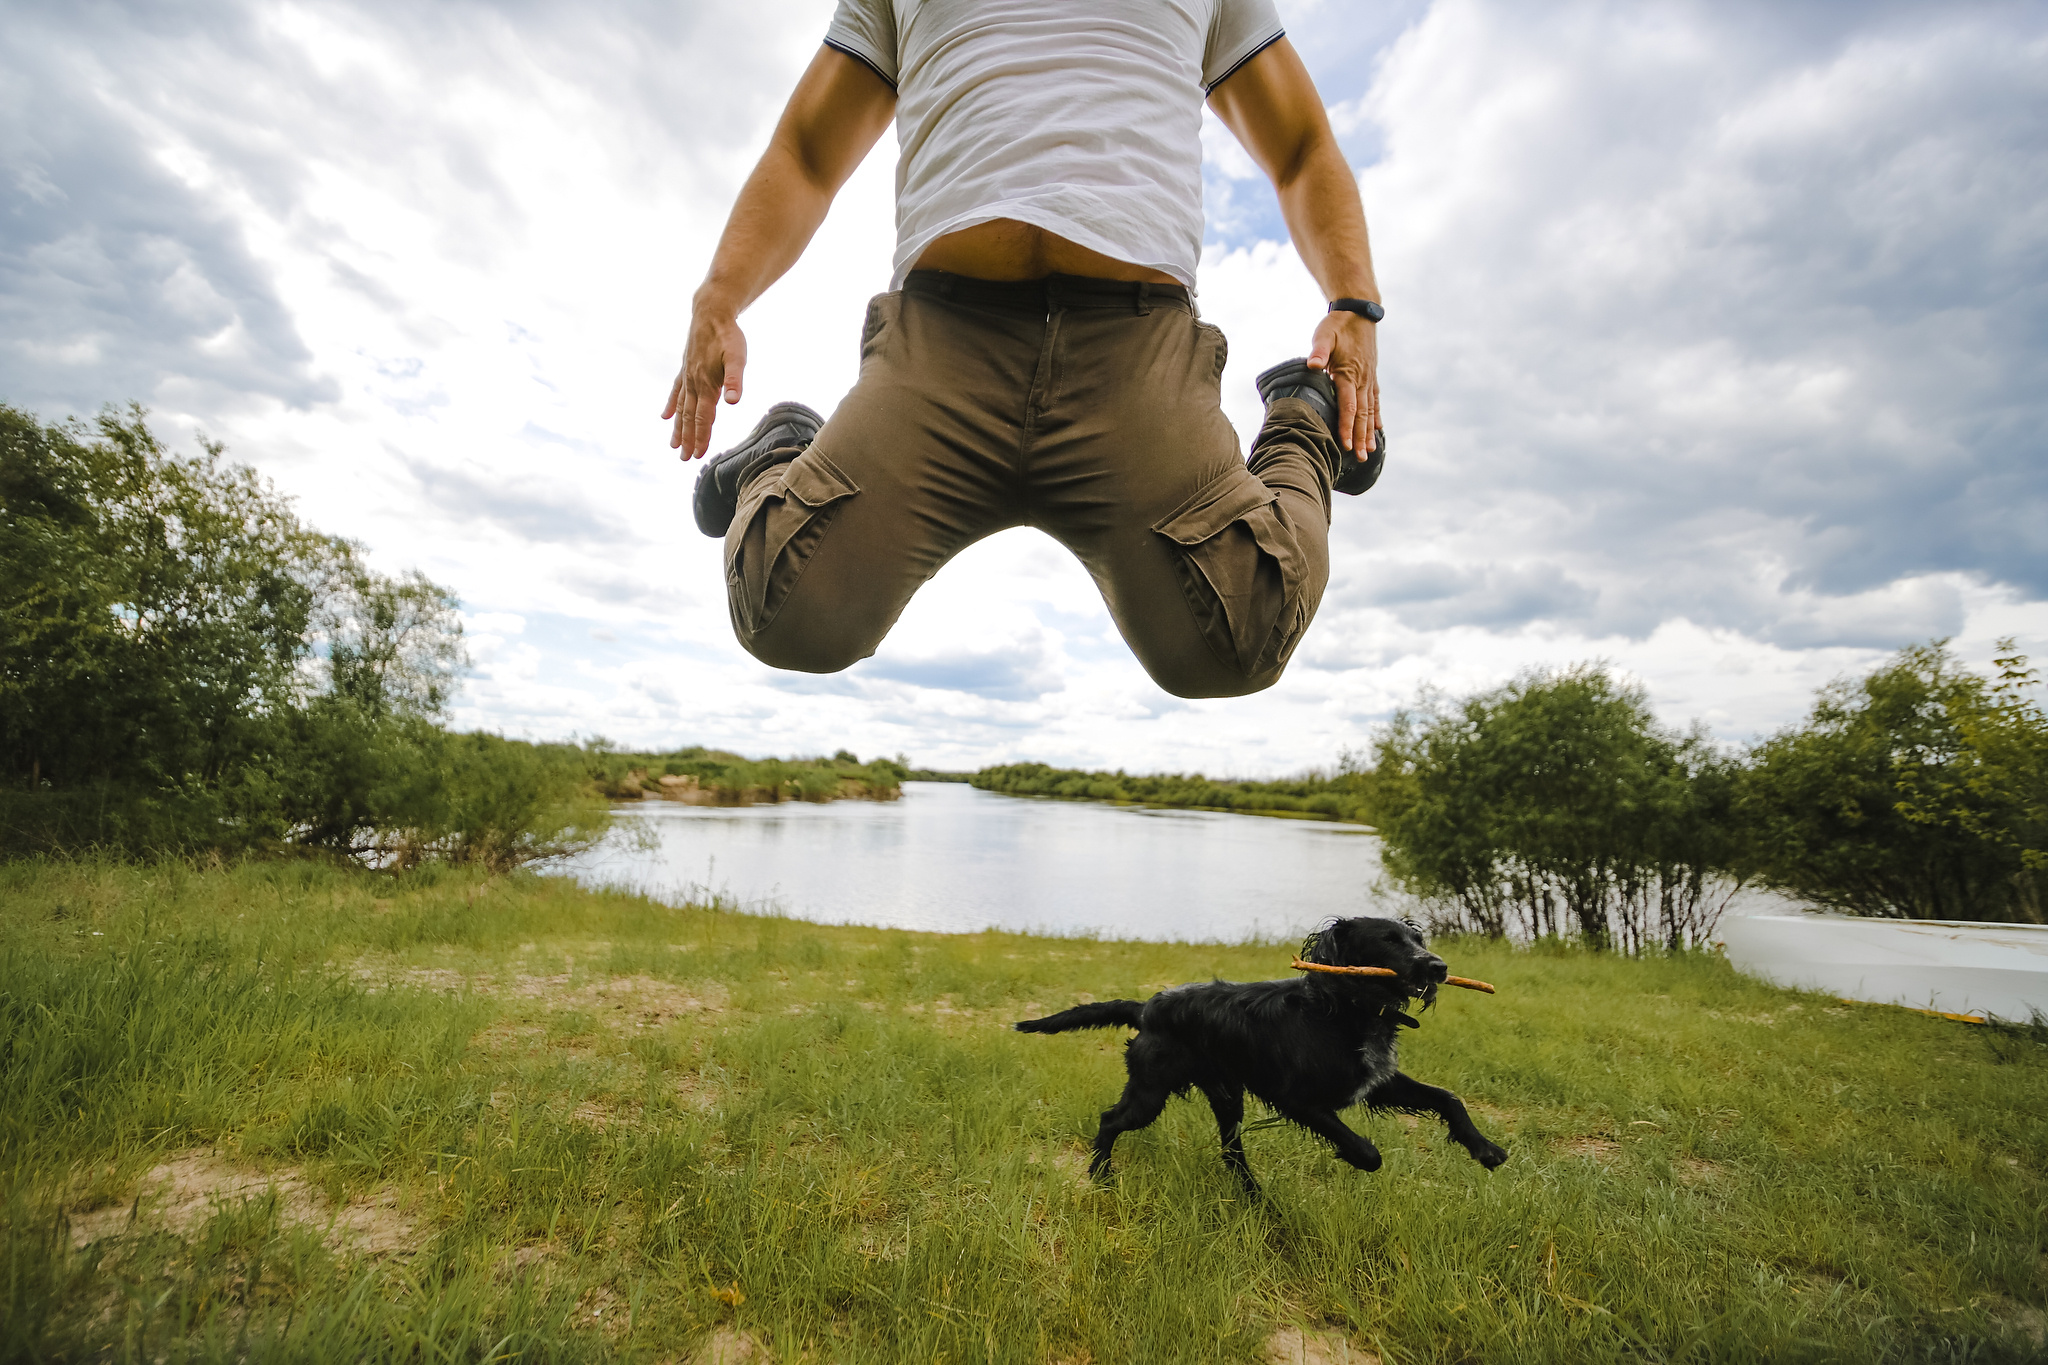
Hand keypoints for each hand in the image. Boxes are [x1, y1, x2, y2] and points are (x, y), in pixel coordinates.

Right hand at [663, 297, 747, 458]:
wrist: (710, 312)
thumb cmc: (727, 335)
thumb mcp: (737, 356)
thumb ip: (735, 379)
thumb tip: (733, 402)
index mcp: (706, 384)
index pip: (703, 417)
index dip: (701, 437)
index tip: (698, 455)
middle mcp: (693, 383)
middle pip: (690, 417)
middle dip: (688, 439)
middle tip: (684, 459)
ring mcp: (687, 376)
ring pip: (680, 408)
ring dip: (678, 428)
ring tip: (673, 446)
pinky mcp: (685, 368)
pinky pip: (675, 392)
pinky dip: (670, 406)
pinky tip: (664, 417)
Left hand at [1306, 310, 1379, 452]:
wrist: (1359, 310)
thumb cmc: (1337, 324)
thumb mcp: (1324, 334)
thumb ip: (1318, 351)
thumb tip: (1313, 365)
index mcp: (1349, 374)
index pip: (1349, 406)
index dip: (1347, 427)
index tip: (1346, 445)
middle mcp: (1363, 380)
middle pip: (1362, 414)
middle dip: (1361, 437)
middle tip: (1361, 458)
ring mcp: (1369, 378)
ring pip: (1371, 410)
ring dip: (1370, 432)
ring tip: (1370, 452)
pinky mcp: (1371, 375)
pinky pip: (1375, 400)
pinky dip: (1376, 416)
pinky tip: (1378, 429)